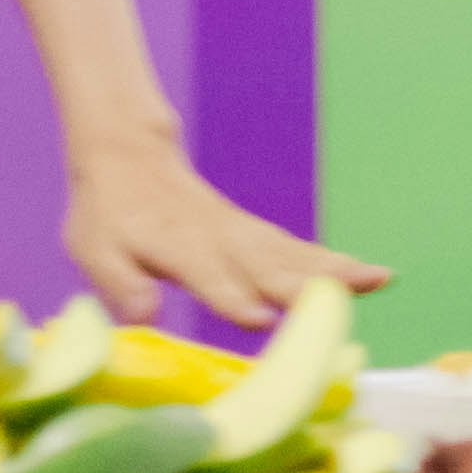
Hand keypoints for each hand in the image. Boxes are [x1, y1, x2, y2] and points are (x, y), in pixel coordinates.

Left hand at [64, 126, 386, 332]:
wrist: (127, 155)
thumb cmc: (109, 213)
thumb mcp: (94, 249)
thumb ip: (120, 283)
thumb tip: (143, 316)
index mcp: (176, 246)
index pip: (207, 273)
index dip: (230, 296)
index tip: (260, 318)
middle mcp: (217, 239)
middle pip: (265, 264)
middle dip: (303, 287)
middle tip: (344, 306)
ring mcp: (241, 234)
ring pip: (293, 254)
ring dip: (335, 271)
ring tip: (378, 280)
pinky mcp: (255, 235)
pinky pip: (298, 251)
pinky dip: (335, 263)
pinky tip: (372, 275)